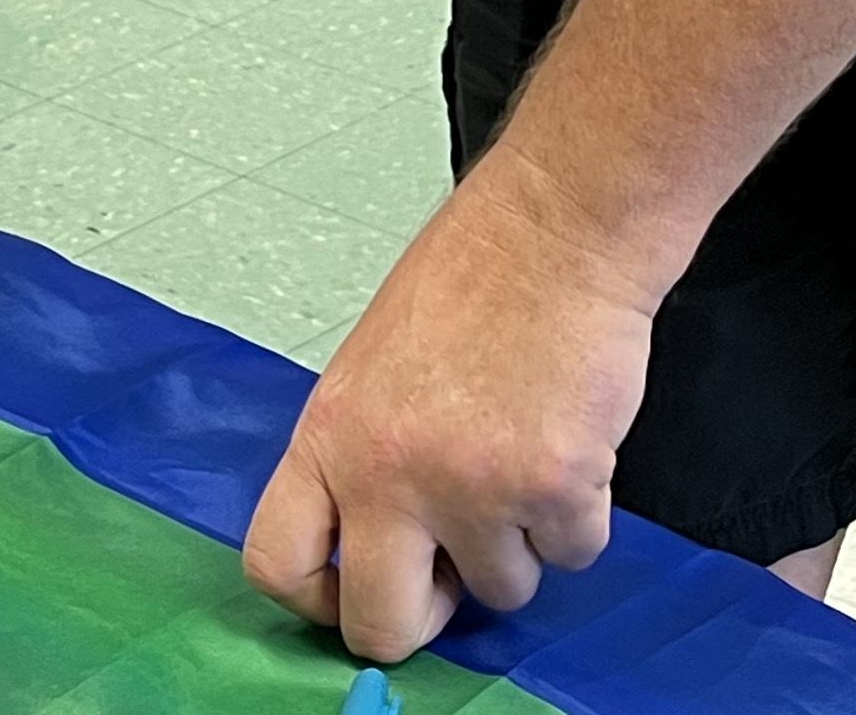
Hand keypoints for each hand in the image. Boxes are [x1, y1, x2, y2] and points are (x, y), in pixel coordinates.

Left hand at [240, 157, 657, 663]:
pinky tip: (570, 443)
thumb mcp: (373, 368)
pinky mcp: (553, 489)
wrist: (556, 230)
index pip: (277, 562)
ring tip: (523, 456)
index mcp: (330, 435)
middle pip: (381, 625)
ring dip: (519, 543)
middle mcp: (388, 473)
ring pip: (501, 590)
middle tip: (450, 574)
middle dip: (423, 617)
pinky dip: (579, 515)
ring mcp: (472, 489)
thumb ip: (362, 458)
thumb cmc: (474, 280)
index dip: (320, 600)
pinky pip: (573, 553)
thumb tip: (379, 546)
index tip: (355, 590)